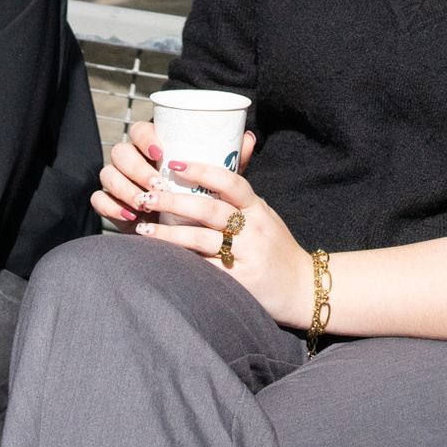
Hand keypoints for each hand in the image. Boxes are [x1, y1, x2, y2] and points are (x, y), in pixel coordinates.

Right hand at [93, 120, 257, 232]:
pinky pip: (98, 199)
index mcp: (153, 146)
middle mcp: (132, 159)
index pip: (140, 130)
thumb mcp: (216, 181)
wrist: (181, 231)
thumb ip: (231, 161)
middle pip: (120, 151)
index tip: (162, 153)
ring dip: (125, 188)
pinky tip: (130, 215)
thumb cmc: (198, 198)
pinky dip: (111, 206)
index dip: (146, 138)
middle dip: (136, 168)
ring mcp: (117, 180)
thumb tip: (248, 137)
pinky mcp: (109, 203)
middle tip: (157, 184)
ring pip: (108, 174)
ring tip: (145, 203)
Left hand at [93, 122, 309, 326]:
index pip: (232, 182)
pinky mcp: (238, 281)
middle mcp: (253, 229)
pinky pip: (204, 267)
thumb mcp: (265, 216)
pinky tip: (160, 257)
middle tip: (147, 195)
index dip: (203, 171)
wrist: (303, 287)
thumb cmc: (277, 248)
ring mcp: (246, 255)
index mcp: (258, 209)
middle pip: (209, 209)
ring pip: (201, 239)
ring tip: (142, 228)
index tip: (175, 163)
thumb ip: (241, 196)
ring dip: (168, 233)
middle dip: (174, 201)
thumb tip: (222, 158)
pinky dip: (180, 260)